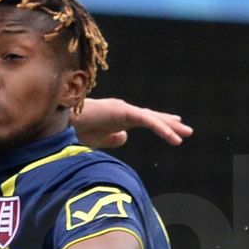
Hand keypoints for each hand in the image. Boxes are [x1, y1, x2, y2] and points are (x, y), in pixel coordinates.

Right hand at [72, 98, 193, 147]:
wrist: (61, 123)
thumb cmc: (74, 130)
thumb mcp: (96, 139)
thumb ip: (111, 139)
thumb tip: (125, 138)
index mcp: (117, 117)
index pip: (143, 120)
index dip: (159, 123)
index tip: (173, 126)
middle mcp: (123, 110)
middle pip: (151, 117)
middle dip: (169, 124)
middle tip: (187, 131)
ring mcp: (123, 109)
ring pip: (151, 119)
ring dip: (170, 127)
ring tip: (186, 135)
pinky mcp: (122, 111)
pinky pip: (147, 120)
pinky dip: (161, 128)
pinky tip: (174, 138)